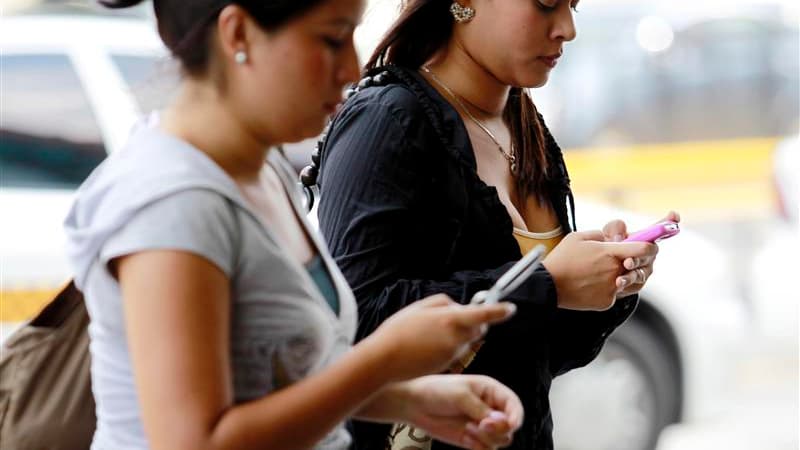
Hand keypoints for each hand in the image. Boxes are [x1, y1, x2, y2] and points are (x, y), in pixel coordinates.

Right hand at [364, 295, 515, 381]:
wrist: (384, 360)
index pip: (484, 314)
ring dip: (458, 336)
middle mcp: (456, 337)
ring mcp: (452, 353)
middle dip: (474, 323)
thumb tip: (457, 307)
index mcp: (451, 319)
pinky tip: (427, 346)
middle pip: (478, 328)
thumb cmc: (398, 331)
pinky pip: (455, 353)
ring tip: (430, 334)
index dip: (499, 311)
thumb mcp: (419, 308)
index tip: (511, 309)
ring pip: (466, 341)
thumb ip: (442, 303)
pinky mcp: (447, 364)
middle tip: (454, 319)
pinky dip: (447, 348)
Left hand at [399, 375, 522, 449]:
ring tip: (468, 429)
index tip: (510, 424)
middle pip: (510, 426)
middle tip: (482, 425)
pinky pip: (486, 449)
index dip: (516, 416)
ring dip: (487, 438)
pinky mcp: (472, 439)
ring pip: (500, 440)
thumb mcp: (461, 395)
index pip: (513, 405)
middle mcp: (490, 408)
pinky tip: (465, 437)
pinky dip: (478, 446)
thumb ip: (482, 409)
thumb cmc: (437, 391)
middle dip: (498, 429)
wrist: (414, 404)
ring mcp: (482, 425)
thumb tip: (501, 422)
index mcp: (491, 391)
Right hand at [542, 230, 655, 310]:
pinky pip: (616, 293)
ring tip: (602, 272)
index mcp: (610, 252)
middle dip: (632, 261)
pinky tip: (591, 284)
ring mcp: (612, 289)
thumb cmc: (561, 259)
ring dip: (623, 275)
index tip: (650, 246)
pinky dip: (608, 288)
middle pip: (637, 266)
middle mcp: (615, 271)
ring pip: (629, 281)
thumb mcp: (579, 237)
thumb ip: (601, 234)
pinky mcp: (607, 302)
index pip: (644, 249)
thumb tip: (614, 238)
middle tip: (622, 259)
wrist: (548, 286)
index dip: (650, 246)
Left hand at [603, 211, 679, 296]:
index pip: (659, 229)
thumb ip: (614, 229)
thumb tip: (619, 238)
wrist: (597, 270)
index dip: (668, 223)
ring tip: (620, 278)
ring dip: (631, 274)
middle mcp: (648, 253)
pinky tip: (618, 284)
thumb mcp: (608, 234)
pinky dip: (626, 283)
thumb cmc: (606, 246)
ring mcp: (644, 269)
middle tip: (628, 261)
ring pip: (641, 272)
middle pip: (649, 253)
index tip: (674, 216)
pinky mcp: (637, 284)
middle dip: (639, 256)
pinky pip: (634, 284)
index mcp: (643, 238)